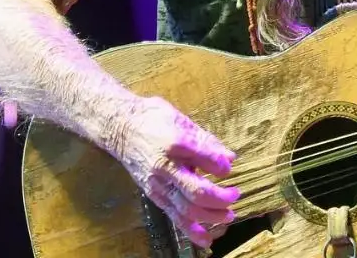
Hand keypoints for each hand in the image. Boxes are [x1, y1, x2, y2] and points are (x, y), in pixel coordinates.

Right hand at [113, 96, 239, 248]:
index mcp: (174, 143)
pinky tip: (206, 237)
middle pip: (196, 192)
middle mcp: (165, 168)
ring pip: (186, 209)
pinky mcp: (154, 195)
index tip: (230, 169)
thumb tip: (229, 158)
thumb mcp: (182, 120)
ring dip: (211, 216)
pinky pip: (174, 216)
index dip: (221, 167)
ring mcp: (158, 184)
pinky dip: (191, 230)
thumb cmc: (155, 119)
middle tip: (235, 194)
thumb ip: (206, 141)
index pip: (203, 159)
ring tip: (229, 215)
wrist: (120, 128)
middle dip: (220, 199)